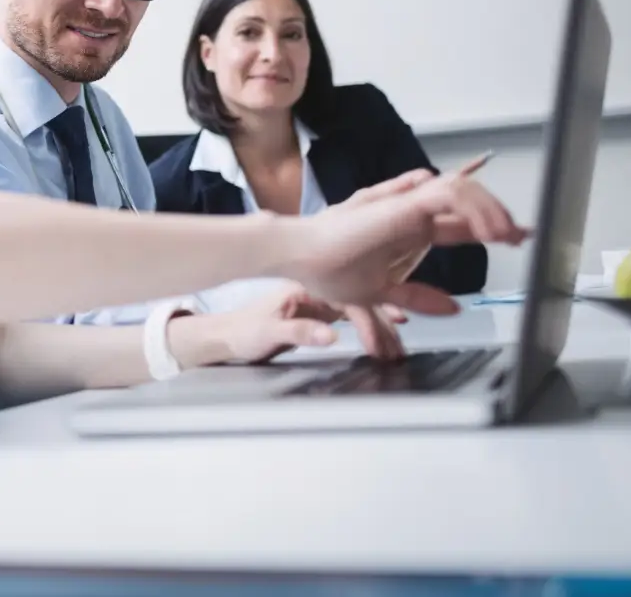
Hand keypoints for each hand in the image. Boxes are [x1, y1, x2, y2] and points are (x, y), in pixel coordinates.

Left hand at [173, 285, 407, 364]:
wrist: (225, 336)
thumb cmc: (242, 332)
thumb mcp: (268, 334)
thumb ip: (299, 333)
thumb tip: (332, 335)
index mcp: (304, 286)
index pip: (348, 295)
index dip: (373, 311)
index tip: (395, 324)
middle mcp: (315, 286)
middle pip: (359, 296)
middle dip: (384, 317)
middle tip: (404, 339)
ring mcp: (318, 297)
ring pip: (359, 305)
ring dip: (380, 323)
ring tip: (400, 343)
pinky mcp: (317, 309)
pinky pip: (351, 313)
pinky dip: (370, 324)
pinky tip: (386, 332)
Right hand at [289, 155, 523, 313]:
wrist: (300, 255)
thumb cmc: (327, 268)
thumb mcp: (380, 292)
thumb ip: (415, 298)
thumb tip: (452, 308)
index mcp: (408, 233)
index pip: (459, 227)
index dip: (489, 230)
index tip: (518, 239)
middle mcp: (412, 216)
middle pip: (467, 206)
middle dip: (500, 218)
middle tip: (524, 235)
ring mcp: (410, 206)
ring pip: (464, 194)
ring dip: (492, 212)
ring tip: (510, 236)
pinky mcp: (406, 202)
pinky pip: (452, 193)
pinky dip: (475, 207)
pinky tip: (490, 230)